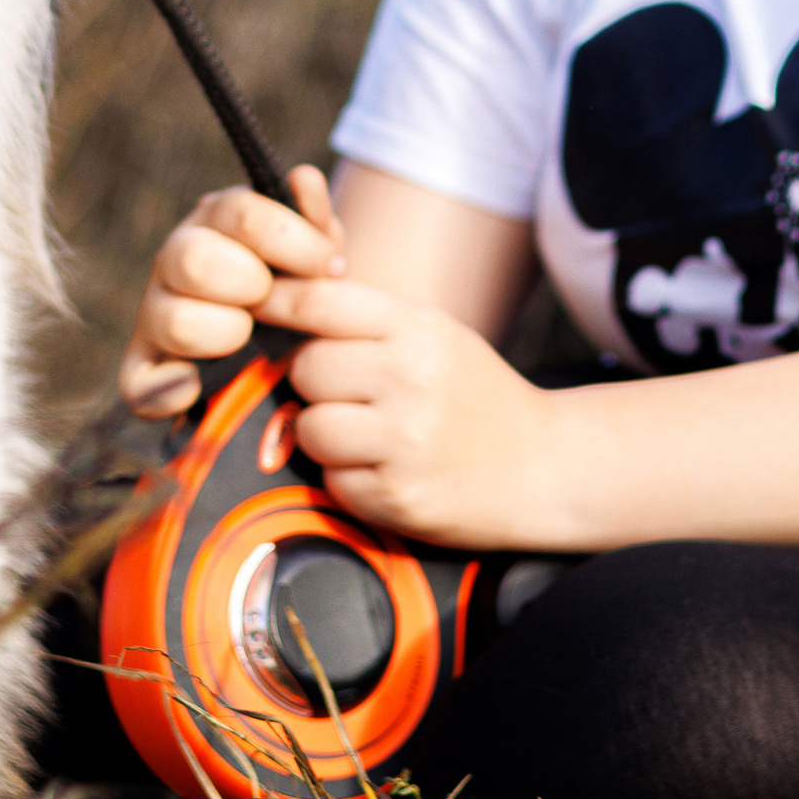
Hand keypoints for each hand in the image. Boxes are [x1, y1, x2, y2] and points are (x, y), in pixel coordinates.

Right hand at [120, 166, 346, 418]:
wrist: (296, 351)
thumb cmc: (302, 291)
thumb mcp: (317, 255)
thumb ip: (315, 220)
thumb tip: (304, 179)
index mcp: (215, 220)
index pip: (241, 213)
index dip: (292, 241)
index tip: (329, 267)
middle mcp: (174, 260)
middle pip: (194, 259)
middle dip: (251, 285)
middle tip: (276, 302)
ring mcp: (154, 316)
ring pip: (174, 321)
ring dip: (225, 334)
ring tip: (251, 342)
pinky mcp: (143, 374)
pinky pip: (141, 386)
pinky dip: (175, 391)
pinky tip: (209, 387)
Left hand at [261, 275, 565, 550]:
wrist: (546, 468)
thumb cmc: (474, 395)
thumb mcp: (434, 334)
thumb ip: (364, 319)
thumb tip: (278, 301)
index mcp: (418, 327)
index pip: (317, 301)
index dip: (274, 302)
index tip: (253, 307)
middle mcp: (410, 377)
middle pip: (304, 368)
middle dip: (314, 384)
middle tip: (350, 394)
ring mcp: (404, 440)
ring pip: (308, 428)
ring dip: (323, 435)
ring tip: (367, 435)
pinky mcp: (397, 496)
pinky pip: (331, 480)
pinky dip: (347, 480)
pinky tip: (387, 470)